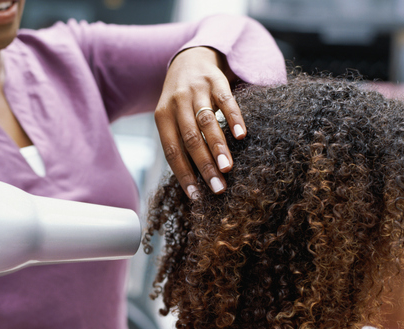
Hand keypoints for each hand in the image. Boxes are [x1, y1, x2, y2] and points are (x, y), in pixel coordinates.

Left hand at [155, 46, 245, 198]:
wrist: (189, 58)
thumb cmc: (180, 100)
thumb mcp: (171, 118)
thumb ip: (179, 142)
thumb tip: (193, 181)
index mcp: (162, 116)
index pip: (172, 150)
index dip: (183, 174)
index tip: (196, 195)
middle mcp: (177, 102)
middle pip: (190, 139)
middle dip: (204, 166)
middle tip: (218, 188)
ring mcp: (196, 90)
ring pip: (207, 122)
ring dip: (218, 147)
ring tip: (228, 169)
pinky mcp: (216, 80)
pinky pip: (226, 100)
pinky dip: (234, 118)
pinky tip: (241, 135)